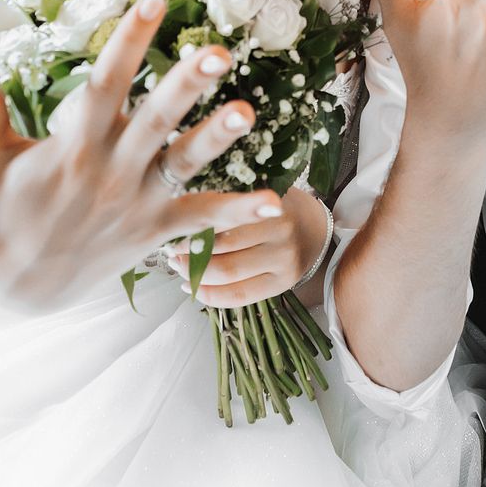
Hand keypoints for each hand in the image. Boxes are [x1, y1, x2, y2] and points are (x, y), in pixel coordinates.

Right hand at [0, 0, 284, 311]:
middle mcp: (110, 172)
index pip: (102, 86)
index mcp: (70, 148)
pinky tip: (278, 202)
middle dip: (184, 86)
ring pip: (183, 166)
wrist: (19, 288)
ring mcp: (136, 204)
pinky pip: (201, 223)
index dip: (126, 44)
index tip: (150, 0)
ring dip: (216, 138)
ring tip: (248, 109)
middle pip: (152, 122)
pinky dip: (238, 214)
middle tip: (217, 50)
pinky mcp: (155, 233)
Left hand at [166, 187, 328, 307]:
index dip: (195, 226)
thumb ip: (232, 198)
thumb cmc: (276, 206)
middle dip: (190, 252)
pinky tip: (194, 288)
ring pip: (229, 274)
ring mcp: (284, 261)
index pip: (225, 217)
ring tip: (179, 267)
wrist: (315, 228)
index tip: (174, 230)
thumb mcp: (260, 190)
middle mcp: (282, 232)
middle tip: (170, 252)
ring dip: (196, 273)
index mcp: (273, 202)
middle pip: (224, 247)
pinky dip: (211, 295)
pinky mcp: (283, 284)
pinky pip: (240, 296)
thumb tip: (183, 210)